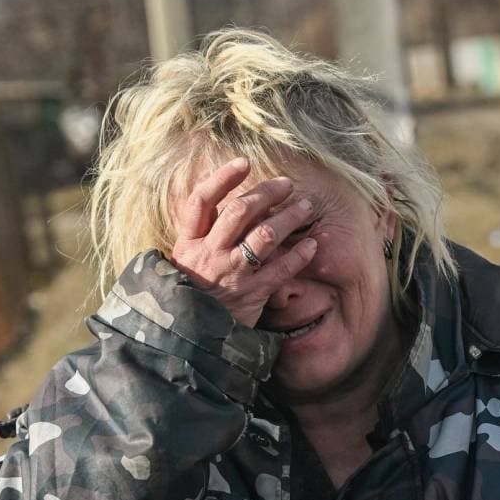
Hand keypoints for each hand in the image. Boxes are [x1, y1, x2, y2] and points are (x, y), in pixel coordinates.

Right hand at [169, 157, 319, 327]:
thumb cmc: (193, 291)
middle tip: (287, 184)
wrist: (191, 337)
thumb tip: (221, 192)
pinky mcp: (251, 294)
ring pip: (264, 235)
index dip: (221, 178)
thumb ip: (202, 231)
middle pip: (239, 212)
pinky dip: (299, 255)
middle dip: (267, 193)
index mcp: (188, 242)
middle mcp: (208, 254)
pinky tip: (312, 244)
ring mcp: (230, 274)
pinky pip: (281, 269)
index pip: (201, 201)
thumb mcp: (186, 260)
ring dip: (289, 217)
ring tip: (305, 207)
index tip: (243, 162)